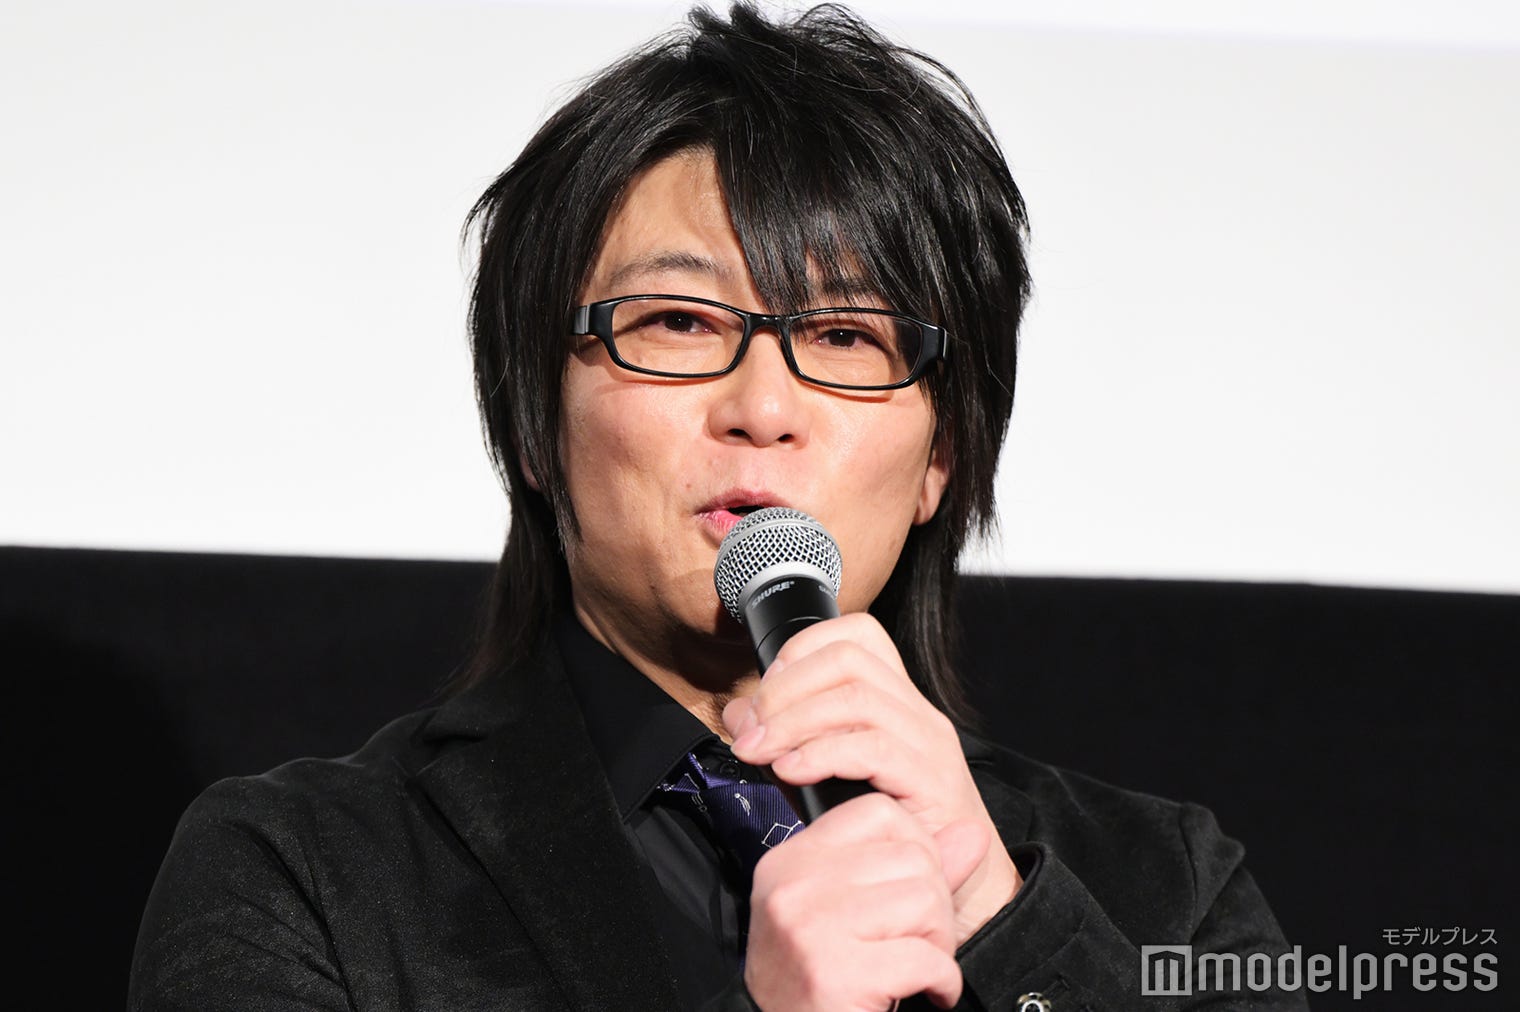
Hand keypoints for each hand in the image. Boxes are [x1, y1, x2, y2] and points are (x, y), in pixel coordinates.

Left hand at [723, 613, 1021, 942]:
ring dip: (793, 721)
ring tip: (762, 753)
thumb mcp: (827, 775)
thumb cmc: (893, 833)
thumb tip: (740, 714)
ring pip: (856, 698)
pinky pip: (873, 748)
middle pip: (849, 658)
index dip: (802, 650)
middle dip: (786, 687)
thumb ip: (786, 740)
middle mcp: (918, 712)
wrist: (958, 890)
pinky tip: (792, 772)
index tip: (767, 691)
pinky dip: (822, 754)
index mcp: (897, 700)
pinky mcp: (931, 782)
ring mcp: (929, 744)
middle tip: (753, 729)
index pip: (858, 634)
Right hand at [743, 791, 968, 1010]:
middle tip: (919, 942)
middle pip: (913, 857)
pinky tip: (928, 992)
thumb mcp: (854, 913)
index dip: (916, 846)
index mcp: (793, 860)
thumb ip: (915, 869)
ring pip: (924, 901)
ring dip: (939, 943)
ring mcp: (813, 926)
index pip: (878, 811)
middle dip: (935, 905)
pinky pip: (926, 958)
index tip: (911, 889)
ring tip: (919, 966)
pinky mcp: (837, 973)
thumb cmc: (817, 981)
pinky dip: (943, 981)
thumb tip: (972, 832)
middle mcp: (796, 884)